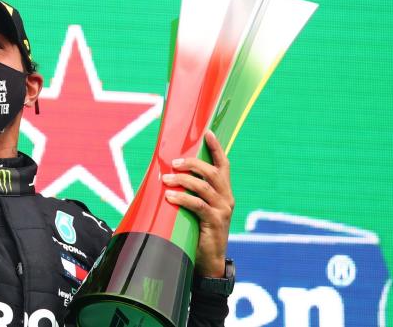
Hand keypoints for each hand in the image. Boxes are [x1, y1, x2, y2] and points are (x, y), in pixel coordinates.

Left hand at [162, 130, 234, 277]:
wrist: (209, 260)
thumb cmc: (199, 230)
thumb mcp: (199, 208)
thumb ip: (193, 192)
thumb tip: (170, 174)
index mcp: (224, 192)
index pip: (223, 165)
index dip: (216, 148)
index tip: (208, 132)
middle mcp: (227, 198)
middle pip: (212, 172)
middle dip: (192, 164)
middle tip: (174, 163)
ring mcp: (222, 210)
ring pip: (203, 187)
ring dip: (182, 180)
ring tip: (166, 179)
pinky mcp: (214, 222)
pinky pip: (198, 205)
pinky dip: (182, 199)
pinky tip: (170, 198)